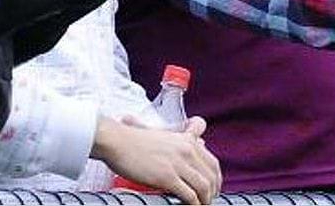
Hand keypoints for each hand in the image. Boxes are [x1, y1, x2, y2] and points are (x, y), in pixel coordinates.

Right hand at [95, 115, 221, 204]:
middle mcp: (187, 150)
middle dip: (213, 192)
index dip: (216, 179)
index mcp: (187, 141)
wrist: (117, 141)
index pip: (213, 163)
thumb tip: (200, 144)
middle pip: (211, 176)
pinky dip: (194, 205)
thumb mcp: (165, 136)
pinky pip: (189, 195)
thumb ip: (182, 141)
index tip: (213, 189)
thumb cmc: (136, 140)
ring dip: (205, 201)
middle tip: (208, 201)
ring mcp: (178, 164)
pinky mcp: (167, 176)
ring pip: (204, 187)